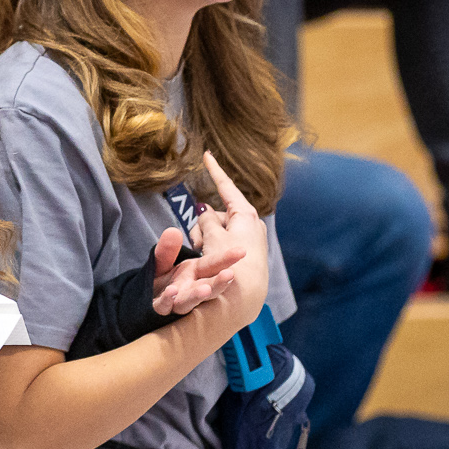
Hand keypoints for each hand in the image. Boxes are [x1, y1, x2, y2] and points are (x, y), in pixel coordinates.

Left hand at [148, 225, 244, 316]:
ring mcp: (176, 301)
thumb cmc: (162, 280)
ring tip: (205, 289)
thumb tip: (173, 231)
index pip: (213, 264)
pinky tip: (171, 291)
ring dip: (197, 295)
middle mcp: (190, 288)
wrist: (142, 300)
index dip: (226, 258)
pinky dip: (167, 299)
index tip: (242, 251)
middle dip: (219, 282)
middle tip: (230, 275)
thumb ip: (167, 249)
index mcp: (196, 272)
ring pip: (189, 300)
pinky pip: (164, 305)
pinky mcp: (160, 309)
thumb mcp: (162, 260)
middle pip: (208, 286)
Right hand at [196, 152, 270, 334]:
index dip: (214, 171)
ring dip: (207, 239)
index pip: (226, 186)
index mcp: (244, 214)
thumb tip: (206, 210)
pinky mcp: (246, 251)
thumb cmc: (231, 263)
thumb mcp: (213, 237)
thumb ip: (207, 221)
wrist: (249, 294)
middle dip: (204, 225)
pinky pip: (223, 241)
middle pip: (217, 213)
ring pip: (217, 229)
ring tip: (205, 256)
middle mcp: (250, 223)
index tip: (206, 154)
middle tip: (199, 242)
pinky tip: (213, 261)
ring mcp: (249, 237)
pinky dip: (214, 247)